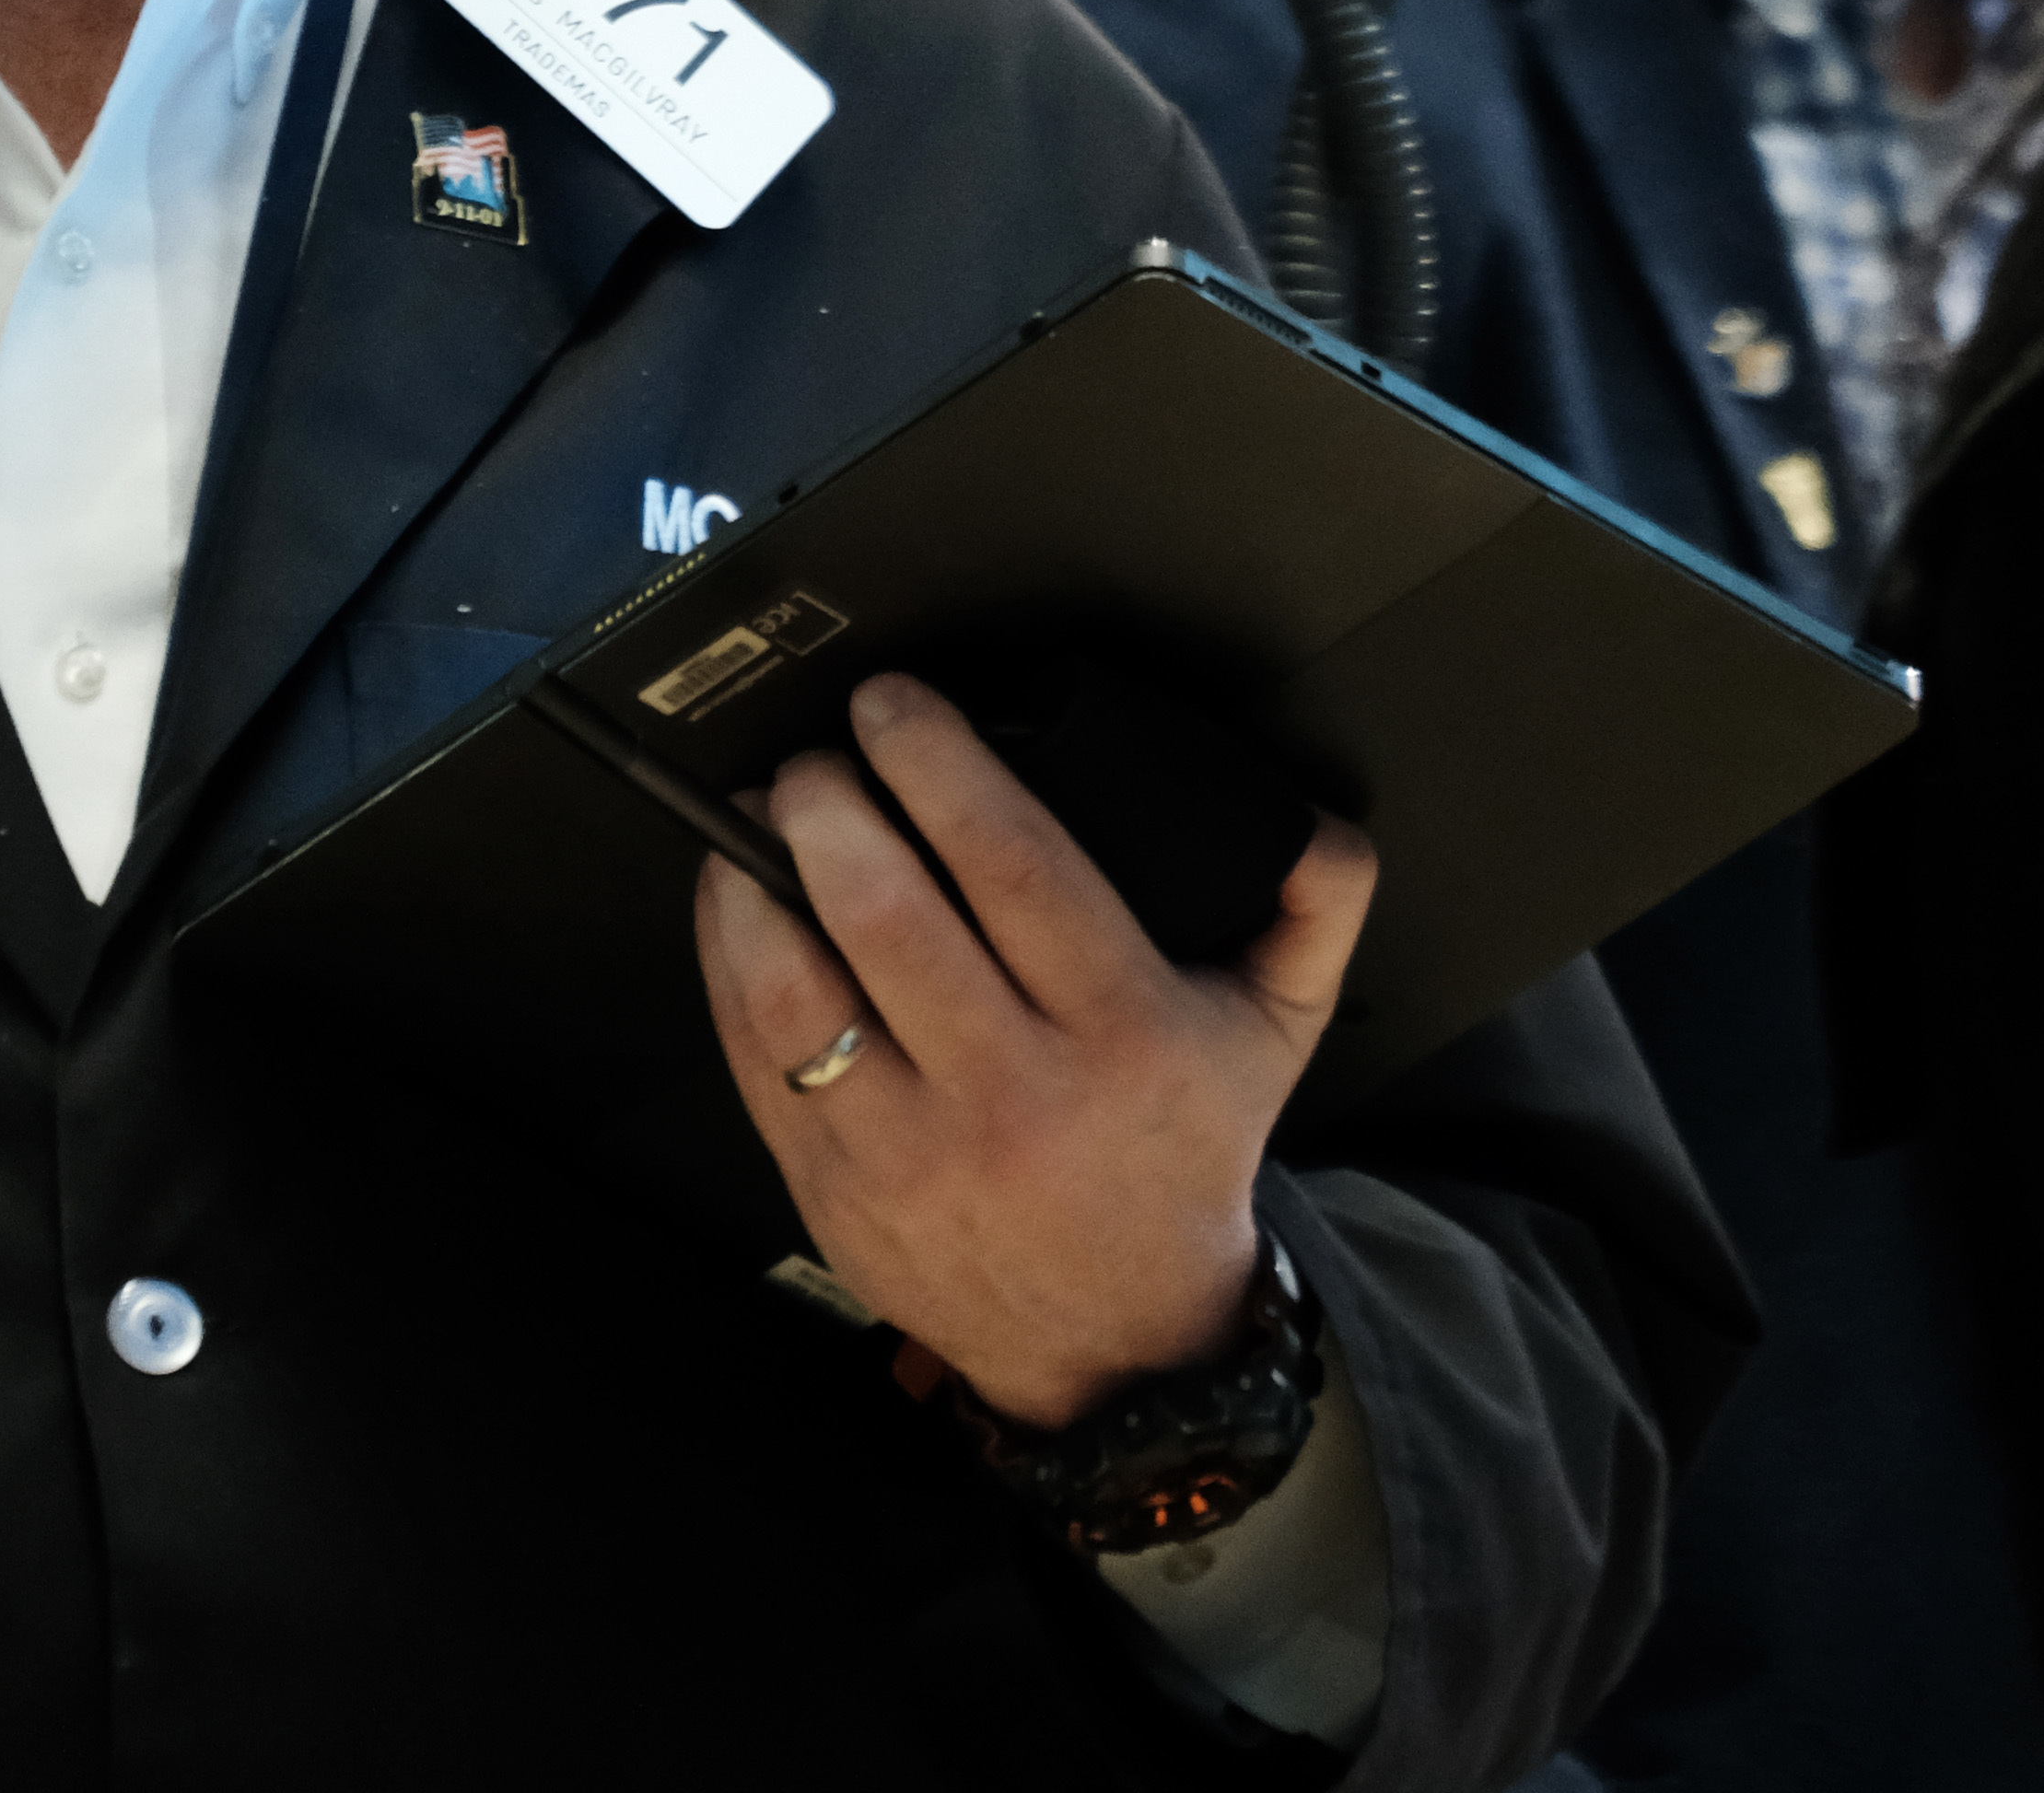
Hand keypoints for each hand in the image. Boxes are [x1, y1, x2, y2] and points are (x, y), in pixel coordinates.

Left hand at [692, 667, 1375, 1428]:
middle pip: (889, 914)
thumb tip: (1316, 821)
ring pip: (795, 986)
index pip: (1014, 866)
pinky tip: (732, 897)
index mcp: (1125, 1035)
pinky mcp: (833, 1184)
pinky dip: (727, 954)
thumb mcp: (1274, 1037)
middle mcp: (1015, 1094)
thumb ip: (1313, 914)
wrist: (1119, 1339)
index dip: (938, 764)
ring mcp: (912, 1147)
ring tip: (756, 815)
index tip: (893, 703)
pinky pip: (750, 1050)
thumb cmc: (1177, 1153)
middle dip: (828, 804)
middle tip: (815, 755)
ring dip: (753, 876)